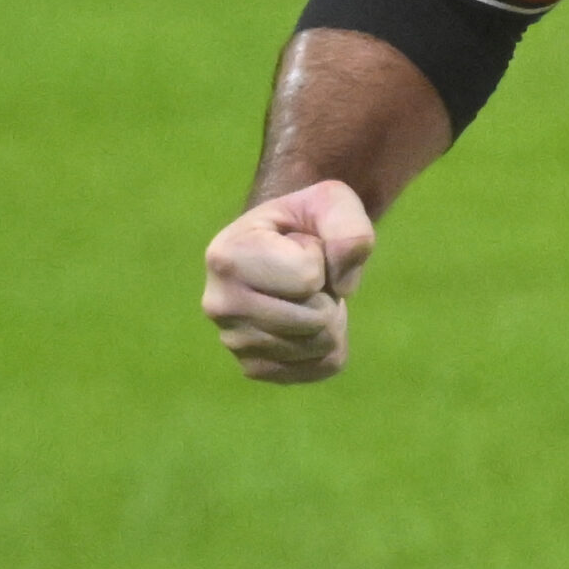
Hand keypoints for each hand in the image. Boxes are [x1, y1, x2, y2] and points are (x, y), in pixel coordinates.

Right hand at [200, 179, 374, 382]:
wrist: (284, 246)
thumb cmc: (305, 220)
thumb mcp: (332, 200)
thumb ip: (348, 227)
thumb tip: (342, 284)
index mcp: (226, 256)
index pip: (308, 278)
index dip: (321, 256)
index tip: (299, 244)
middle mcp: (219, 305)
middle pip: (316, 320)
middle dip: (329, 291)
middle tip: (307, 273)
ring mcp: (234, 342)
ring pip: (321, 345)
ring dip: (331, 315)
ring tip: (304, 293)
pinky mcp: (255, 368)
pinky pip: (320, 366)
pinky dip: (331, 342)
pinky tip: (307, 318)